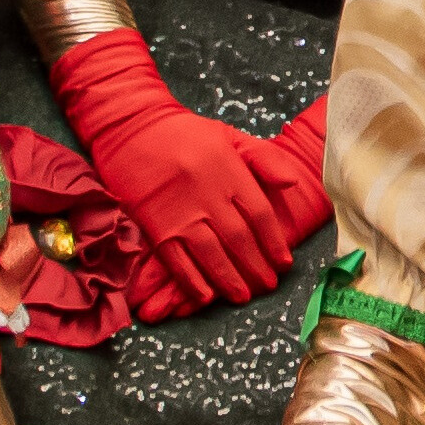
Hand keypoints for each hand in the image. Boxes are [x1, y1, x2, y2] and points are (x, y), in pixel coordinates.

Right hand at [50, 29, 324, 318]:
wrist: (131, 126)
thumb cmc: (185, 133)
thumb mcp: (229, 135)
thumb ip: (264, 158)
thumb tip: (293, 184)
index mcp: (230, 172)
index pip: (260, 215)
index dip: (275, 243)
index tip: (284, 263)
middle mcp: (208, 195)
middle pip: (239, 239)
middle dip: (256, 267)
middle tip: (268, 286)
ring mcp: (180, 212)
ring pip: (211, 254)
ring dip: (229, 279)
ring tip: (243, 297)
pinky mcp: (154, 225)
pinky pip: (176, 261)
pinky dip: (191, 281)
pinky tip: (205, 296)